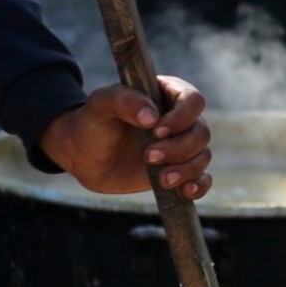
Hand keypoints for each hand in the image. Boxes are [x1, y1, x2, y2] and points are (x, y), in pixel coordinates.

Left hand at [43, 77, 213, 199]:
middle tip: (148, 156)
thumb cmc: (92, 123)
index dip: (182, 117)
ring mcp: (180, 146)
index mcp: (166, 94)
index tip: (156, 131)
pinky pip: (201, 178)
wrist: (82, 156)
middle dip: (178, 148)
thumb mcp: (100, 105)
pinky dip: (198, 185)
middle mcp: (179, 120)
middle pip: (201, 132)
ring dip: (186, 169)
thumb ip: (124, 100)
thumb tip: (152, 116)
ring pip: (202, 156)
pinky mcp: (178, 170)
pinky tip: (185, 192)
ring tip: (161, 179)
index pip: (193, 100)